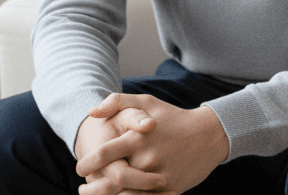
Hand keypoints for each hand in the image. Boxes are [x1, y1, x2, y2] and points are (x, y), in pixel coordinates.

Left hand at [75, 93, 228, 194]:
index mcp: (139, 137)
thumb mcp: (146, 102)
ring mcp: (159, 177)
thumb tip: (91, 112)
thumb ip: (117, 101)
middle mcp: (148, 158)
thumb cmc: (172, 117)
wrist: (208, 134)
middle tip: (83, 187)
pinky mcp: (169, 190)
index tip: (80, 168)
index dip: (87, 163)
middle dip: (92, 188)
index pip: (105, 154)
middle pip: (112, 182)